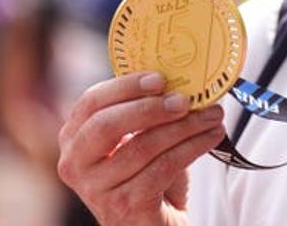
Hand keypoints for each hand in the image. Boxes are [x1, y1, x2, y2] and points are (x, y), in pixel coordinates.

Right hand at [57, 72, 225, 225]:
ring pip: (143, 147)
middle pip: (107, 125)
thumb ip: (145, 109)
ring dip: (185, 127)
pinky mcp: (124, 208)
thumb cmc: (147, 173)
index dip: (125, 87)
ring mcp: (97, 190)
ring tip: (212, 115)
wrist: (154, 221)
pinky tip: (211, 136)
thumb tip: (180, 75)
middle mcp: (76, 164)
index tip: (160, 78)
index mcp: (74, 137)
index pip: (91, 102)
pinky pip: (162, 169)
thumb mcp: (139, 137)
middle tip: (186, 99)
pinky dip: (192, 148)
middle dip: (150, 108)